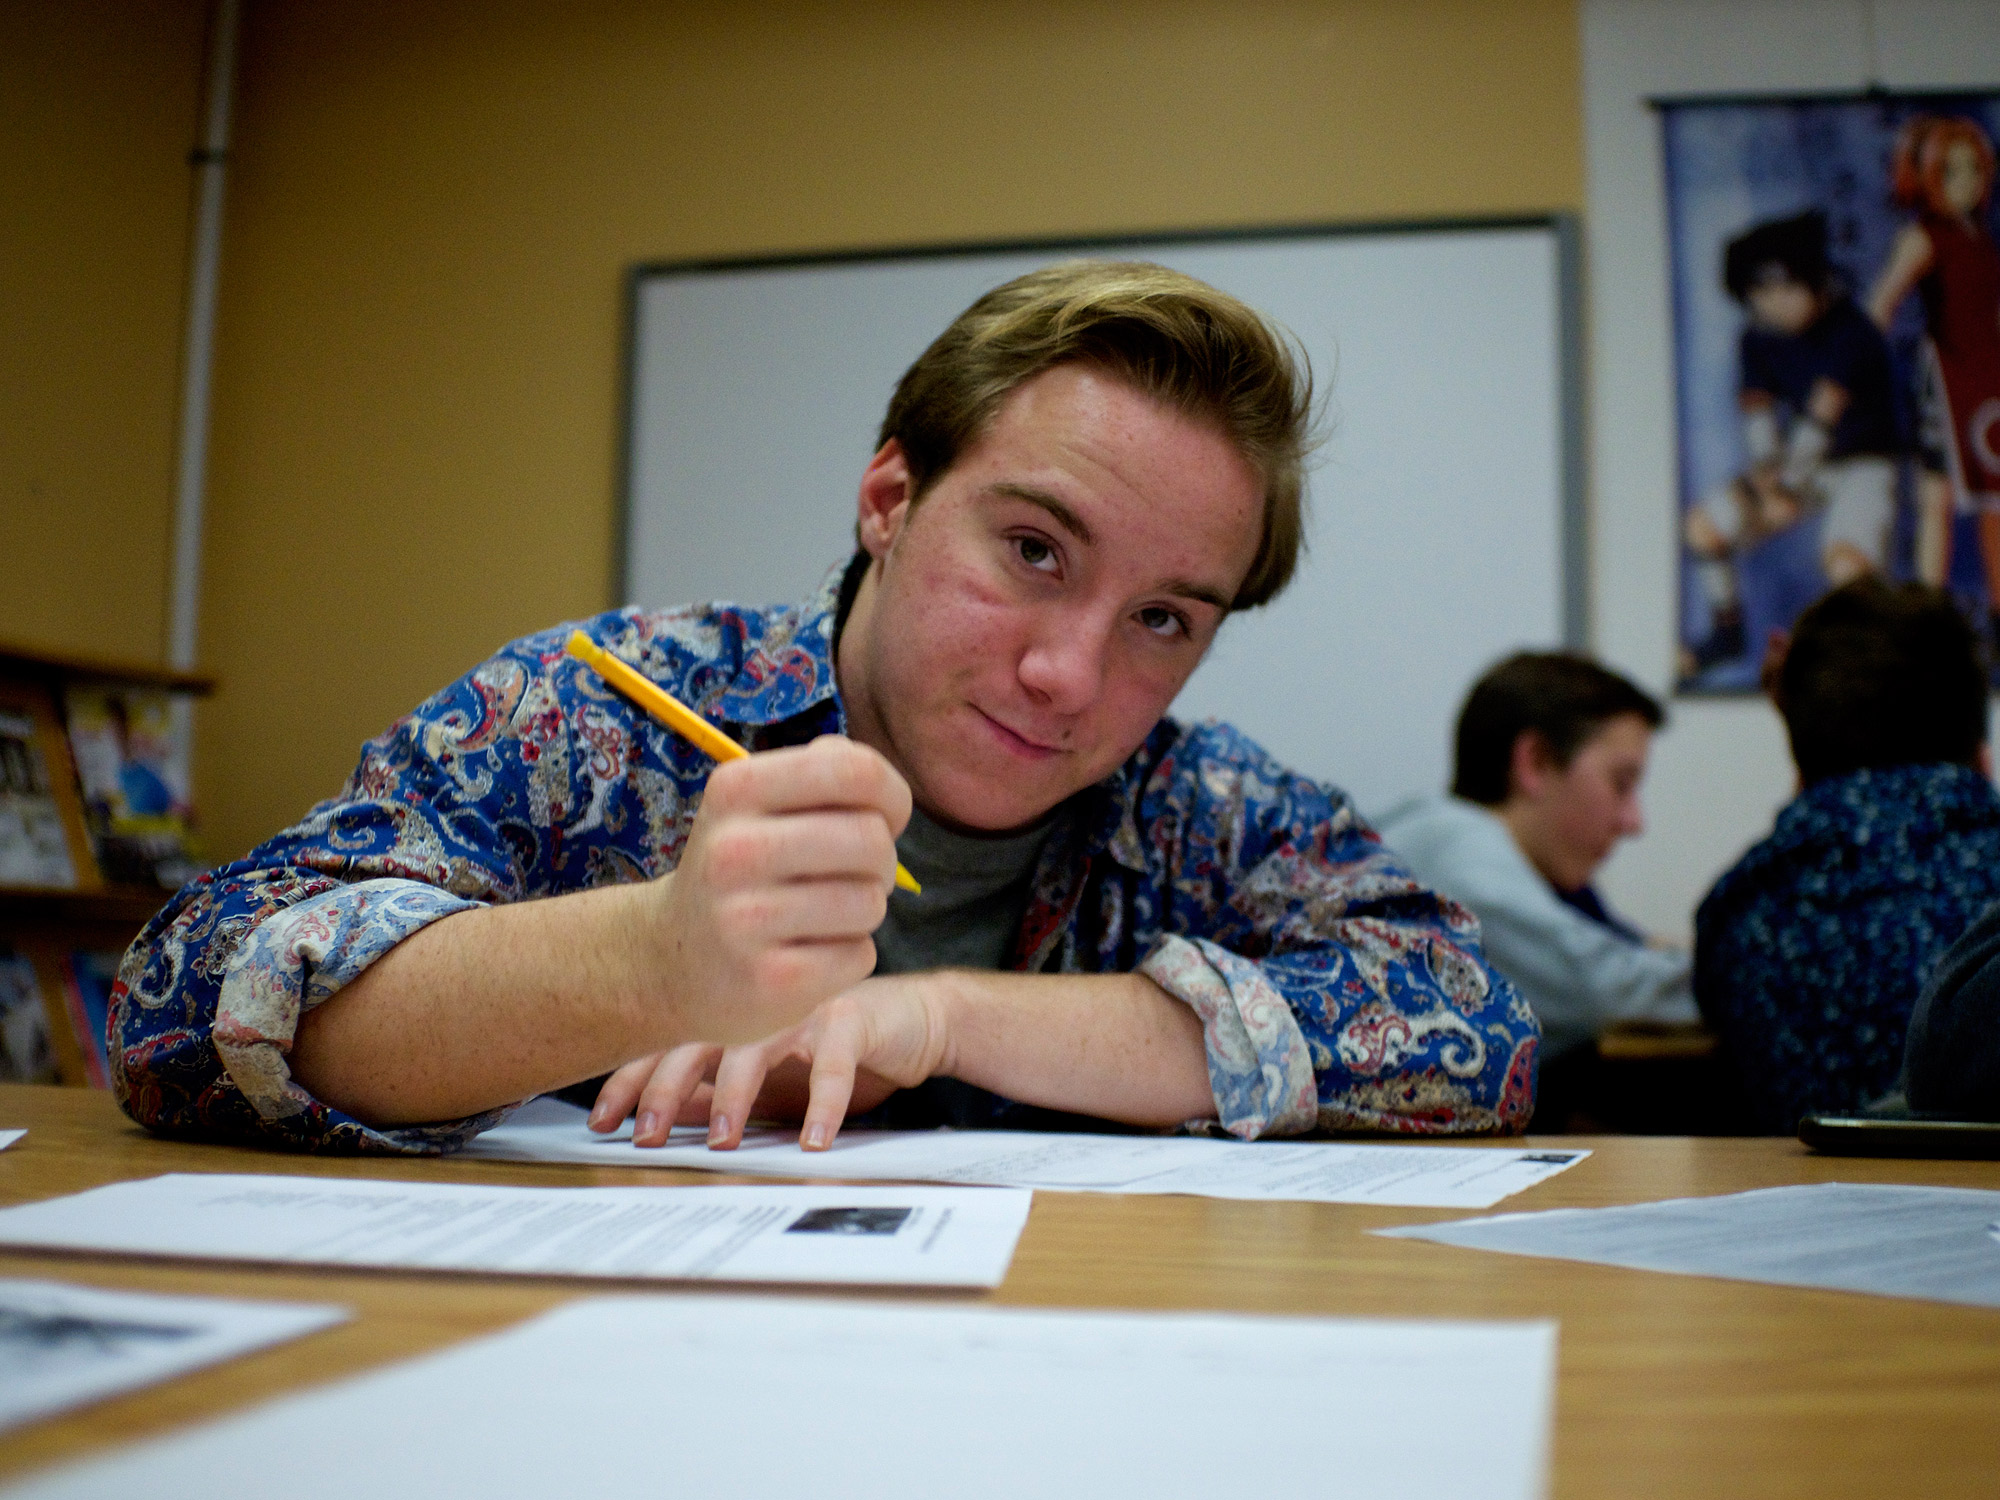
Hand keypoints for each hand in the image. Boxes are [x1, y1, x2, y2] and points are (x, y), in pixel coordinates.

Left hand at [590, 974, 953, 1149]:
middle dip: (663, 1088)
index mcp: (731, 1013)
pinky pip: (832, 1065)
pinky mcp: (853, 1017)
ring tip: (720, 1140)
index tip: (600, 1122)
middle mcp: (758, 1003)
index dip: (629, 1079)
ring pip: (755, 1048)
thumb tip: (658, 1119)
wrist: (916, 1018)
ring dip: (733, 1096)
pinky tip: (813, 1142)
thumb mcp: (769, 1075)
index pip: (666, 1043)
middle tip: (644, 1135)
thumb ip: (716, 1088)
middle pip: (697, 1041)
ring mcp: (803, 1006)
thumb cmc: (835, 1048)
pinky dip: (823, 1105)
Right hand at [635, 736, 909, 1046]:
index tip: (885, 820)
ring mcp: (745, 919)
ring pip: (870, 902)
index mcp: (735, 789)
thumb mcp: (759, 807)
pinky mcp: (769, 980)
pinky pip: (859, 955)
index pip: (854, 770)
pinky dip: (849, 957)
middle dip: (882, 861)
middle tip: (853, 877)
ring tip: (824, 916)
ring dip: (864, 912)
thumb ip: (823, 774)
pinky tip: (808, 955)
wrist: (672, 963)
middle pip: (872, 839)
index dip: (892, 796)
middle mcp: (732, 850)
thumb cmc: (742, 873)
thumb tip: (878, 785)